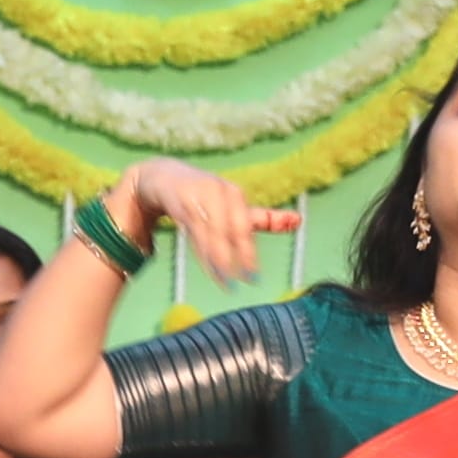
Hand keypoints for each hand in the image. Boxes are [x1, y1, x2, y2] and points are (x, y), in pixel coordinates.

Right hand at [105, 160, 306, 279]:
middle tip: (245, 281)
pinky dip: (203, 252)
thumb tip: (299, 221)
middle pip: (232, 229)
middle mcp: (218, 191)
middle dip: (239, 256)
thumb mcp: (231, 206)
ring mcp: (198, 195)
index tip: (254, 274)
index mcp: (234, 193)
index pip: (246, 224)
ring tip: (227, 282)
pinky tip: (210, 268)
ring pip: (213, 232)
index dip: (249, 250)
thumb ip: (262, 217)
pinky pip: (194, 231)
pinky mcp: (178, 202)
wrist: (159, 175)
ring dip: (220, 259)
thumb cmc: (201, 195)